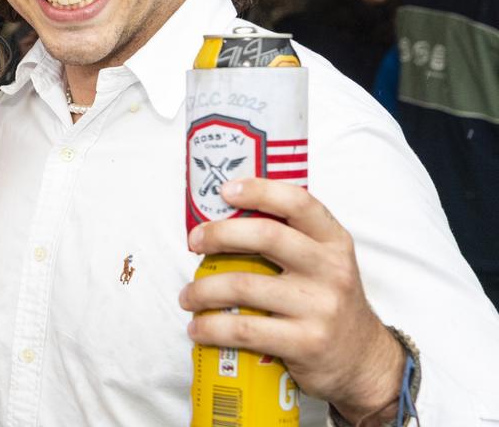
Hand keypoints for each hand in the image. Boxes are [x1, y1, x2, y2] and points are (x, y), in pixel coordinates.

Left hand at [179, 178, 402, 419]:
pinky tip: (198, 328)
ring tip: (187, 297)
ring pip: (244, 286)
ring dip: (203, 290)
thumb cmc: (327, 303)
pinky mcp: (306, 342)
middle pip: (265, 236)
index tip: (224, 190)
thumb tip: (223, 219)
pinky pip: (244, 330)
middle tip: (193, 242)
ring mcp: (320, 307)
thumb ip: (289, 240)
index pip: (298, 202)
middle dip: (218, 234)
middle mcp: (331, 270)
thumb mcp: (324, 263)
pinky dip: (211, 328)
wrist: (364, 361)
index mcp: (334, 242)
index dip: (259, 190)